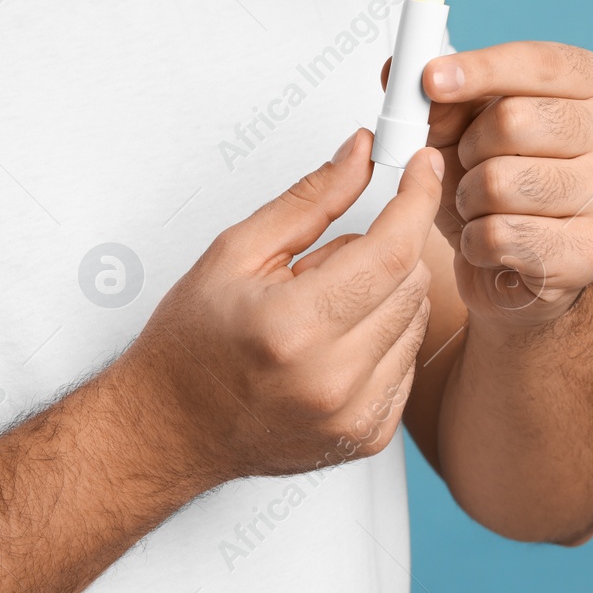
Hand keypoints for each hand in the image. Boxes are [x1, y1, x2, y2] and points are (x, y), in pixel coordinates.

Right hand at [124, 130, 443, 483]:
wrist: (170, 428)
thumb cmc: (191, 345)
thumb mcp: (237, 252)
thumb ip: (310, 199)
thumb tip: (360, 155)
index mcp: (294, 327)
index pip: (391, 250)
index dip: (416, 198)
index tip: (422, 167)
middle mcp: (331, 380)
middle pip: (412, 281)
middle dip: (382, 250)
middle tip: (321, 263)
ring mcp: (354, 416)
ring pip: (416, 318)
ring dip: (383, 296)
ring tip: (320, 309)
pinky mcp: (367, 437)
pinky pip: (408, 362)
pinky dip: (383, 338)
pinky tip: (333, 343)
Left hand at [390, 42, 592, 329]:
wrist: (509, 263)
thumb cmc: (491, 180)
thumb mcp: (457, 126)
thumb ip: (435, 94)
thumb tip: (403, 68)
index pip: (540, 62)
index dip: (479, 69)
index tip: (431, 79)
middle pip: (515, 120)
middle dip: (469, 145)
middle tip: (466, 162)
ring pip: (502, 182)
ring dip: (468, 197)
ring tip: (477, 204)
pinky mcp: (590, 251)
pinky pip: (501, 235)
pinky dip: (475, 240)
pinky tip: (486, 241)